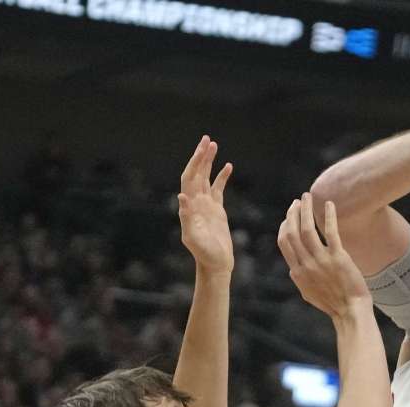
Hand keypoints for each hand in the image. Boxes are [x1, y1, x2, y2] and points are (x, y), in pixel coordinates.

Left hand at [178, 135, 234, 272]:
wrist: (216, 263)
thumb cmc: (204, 254)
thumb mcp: (193, 237)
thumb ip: (187, 218)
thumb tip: (182, 197)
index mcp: (189, 206)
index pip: (189, 178)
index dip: (194, 162)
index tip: (201, 149)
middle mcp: (195, 202)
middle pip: (197, 173)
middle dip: (201, 156)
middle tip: (207, 139)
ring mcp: (206, 205)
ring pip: (206, 177)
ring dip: (209, 162)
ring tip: (214, 145)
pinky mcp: (217, 210)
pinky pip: (218, 188)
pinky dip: (222, 176)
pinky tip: (228, 166)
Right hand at [277, 193, 370, 318]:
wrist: (350, 311)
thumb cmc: (332, 302)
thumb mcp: (308, 292)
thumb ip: (299, 277)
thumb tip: (293, 268)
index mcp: (297, 272)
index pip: (284, 242)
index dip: (284, 226)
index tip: (289, 217)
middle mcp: (306, 264)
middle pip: (292, 233)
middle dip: (292, 214)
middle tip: (297, 202)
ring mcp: (321, 261)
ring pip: (306, 229)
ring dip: (305, 210)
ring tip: (307, 197)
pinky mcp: (338, 258)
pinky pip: (330, 232)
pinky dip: (328, 216)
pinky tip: (329, 204)